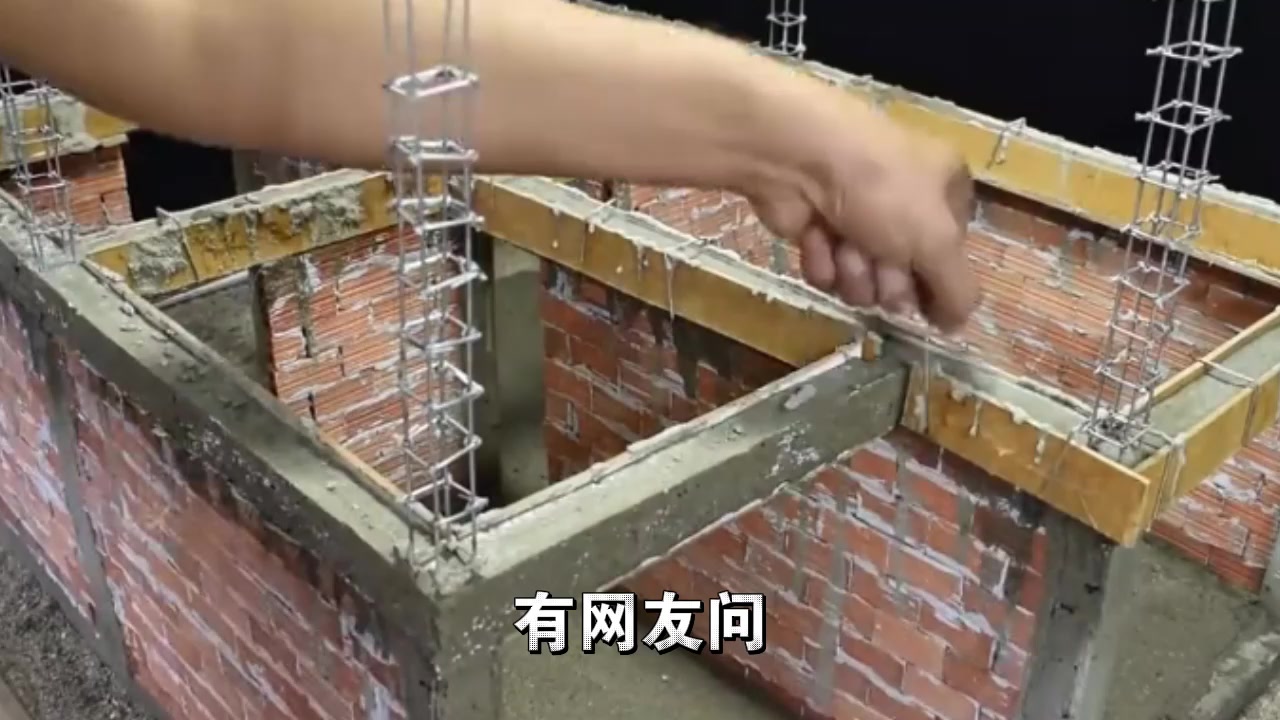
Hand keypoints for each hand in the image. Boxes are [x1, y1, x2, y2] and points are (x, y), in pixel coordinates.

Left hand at [745, 94, 979, 332]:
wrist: (797, 158)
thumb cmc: (882, 191)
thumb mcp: (937, 241)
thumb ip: (956, 290)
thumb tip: (958, 325)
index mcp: (945, 188)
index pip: (954, 254)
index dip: (938, 283)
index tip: (927, 305)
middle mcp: (904, 200)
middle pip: (907, 275)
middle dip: (890, 281)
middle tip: (882, 268)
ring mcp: (857, 214)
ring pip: (864, 279)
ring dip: (854, 272)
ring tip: (845, 247)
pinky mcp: (816, 227)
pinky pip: (828, 269)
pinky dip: (822, 260)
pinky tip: (817, 238)